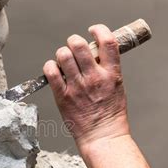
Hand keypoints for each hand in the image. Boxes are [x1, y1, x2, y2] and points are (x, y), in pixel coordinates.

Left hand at [43, 24, 129, 148]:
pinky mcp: (63, 97)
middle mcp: (94, 78)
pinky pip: (51, 73)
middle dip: (74, 41)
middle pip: (80, 45)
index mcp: (112, 74)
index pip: (108, 42)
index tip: (93, 30)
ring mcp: (77, 87)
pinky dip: (50, 67)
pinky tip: (54, 70)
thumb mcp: (117, 86)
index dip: (99, 30)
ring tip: (63, 60)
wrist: (102, 137)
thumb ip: (106, 69)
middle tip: (73, 46)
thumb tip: (95, 52)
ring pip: (63, 56)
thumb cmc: (110, 114)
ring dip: (61, 53)